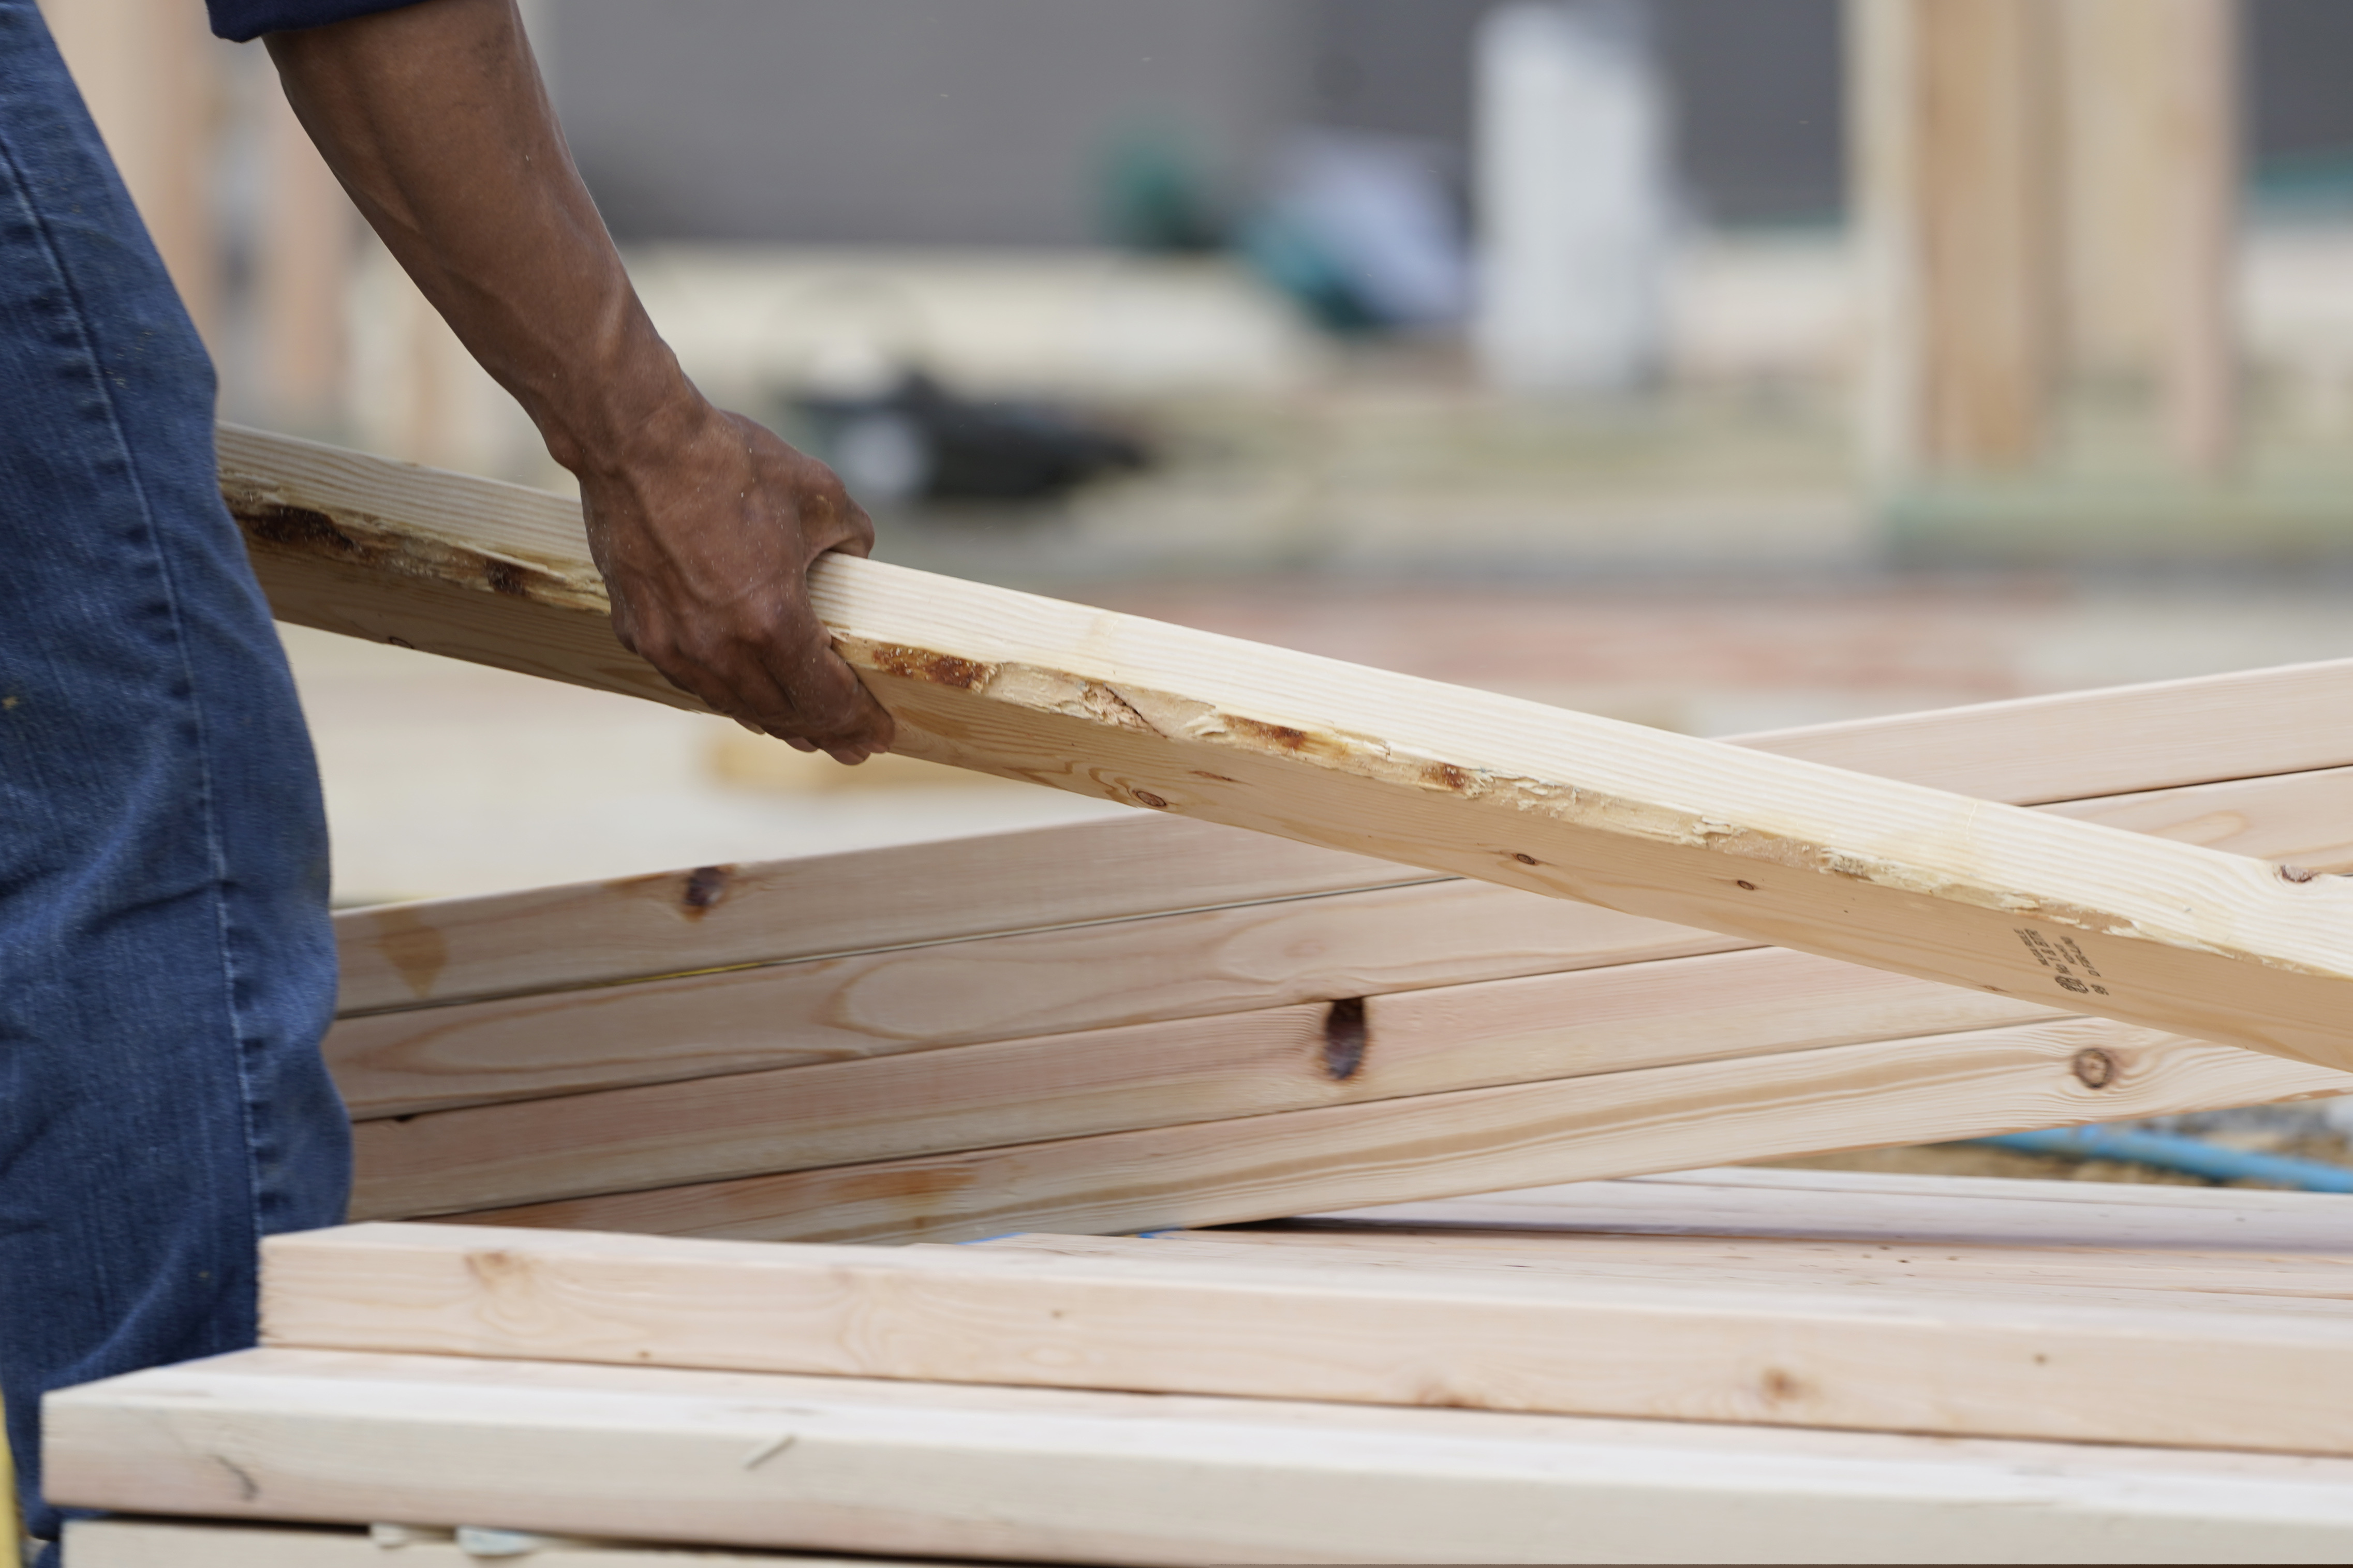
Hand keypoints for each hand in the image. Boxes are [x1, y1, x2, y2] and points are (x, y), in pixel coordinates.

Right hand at [578, 401, 895, 763]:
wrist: (635, 441)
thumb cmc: (729, 463)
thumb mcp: (823, 497)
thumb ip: (852, 544)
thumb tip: (855, 569)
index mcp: (772, 621)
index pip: (826, 700)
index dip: (858, 723)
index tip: (880, 734)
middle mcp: (718, 649)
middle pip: (782, 715)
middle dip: (824, 735)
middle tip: (851, 748)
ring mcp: (672, 646)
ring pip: (733, 705)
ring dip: (774, 721)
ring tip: (802, 732)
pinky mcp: (637, 631)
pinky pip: (691, 678)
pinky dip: (726, 691)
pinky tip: (742, 693)